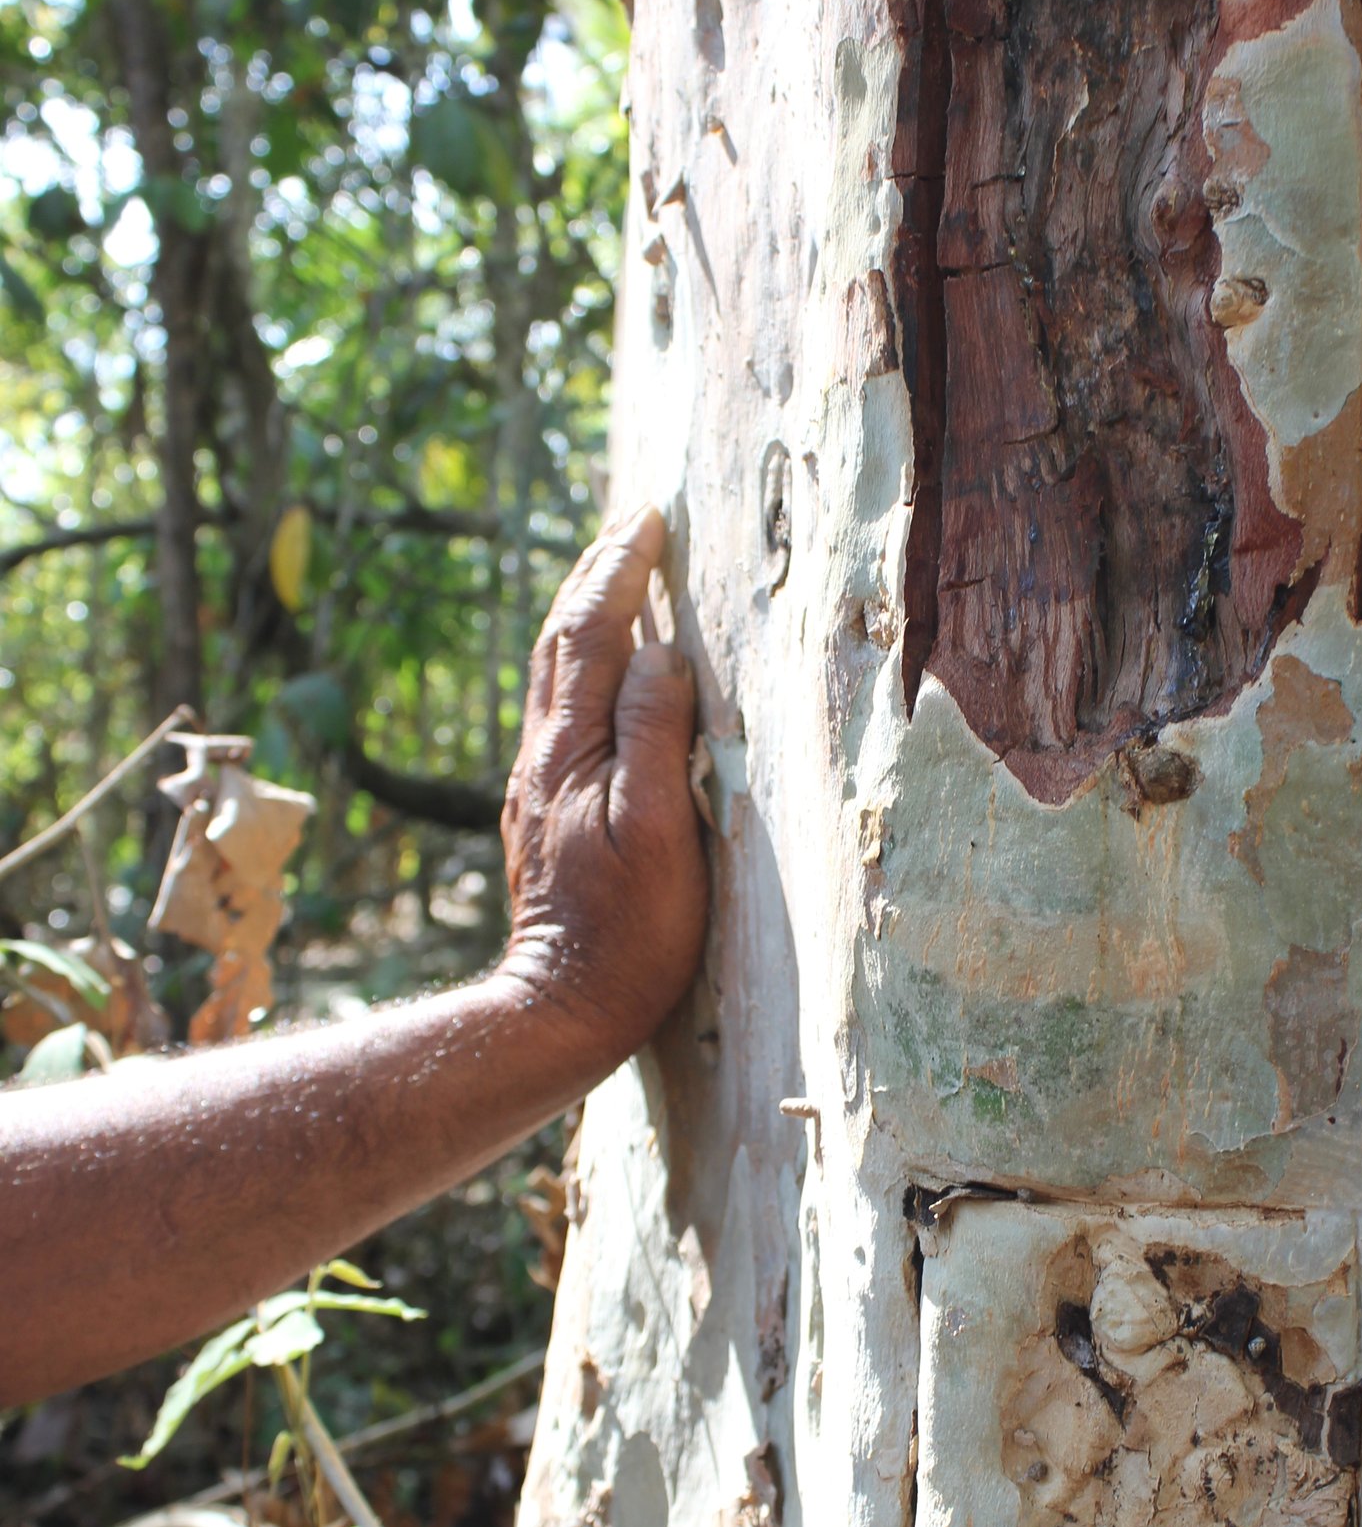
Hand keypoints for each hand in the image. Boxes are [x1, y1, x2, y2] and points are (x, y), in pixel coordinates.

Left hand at [496, 508, 706, 1071]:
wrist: (561, 1006)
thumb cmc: (630, 931)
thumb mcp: (659, 830)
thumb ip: (655, 734)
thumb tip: (661, 653)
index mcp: (570, 750)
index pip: (593, 633)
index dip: (621, 571)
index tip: (649, 519)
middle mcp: (541, 756)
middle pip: (559, 641)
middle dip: (595, 576)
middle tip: (631, 527)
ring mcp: (536, 786)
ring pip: (552, 675)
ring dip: (583, 616)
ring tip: (614, 578)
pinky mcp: (543, 815)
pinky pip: (559, 712)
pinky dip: (581, 666)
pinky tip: (601, 675)